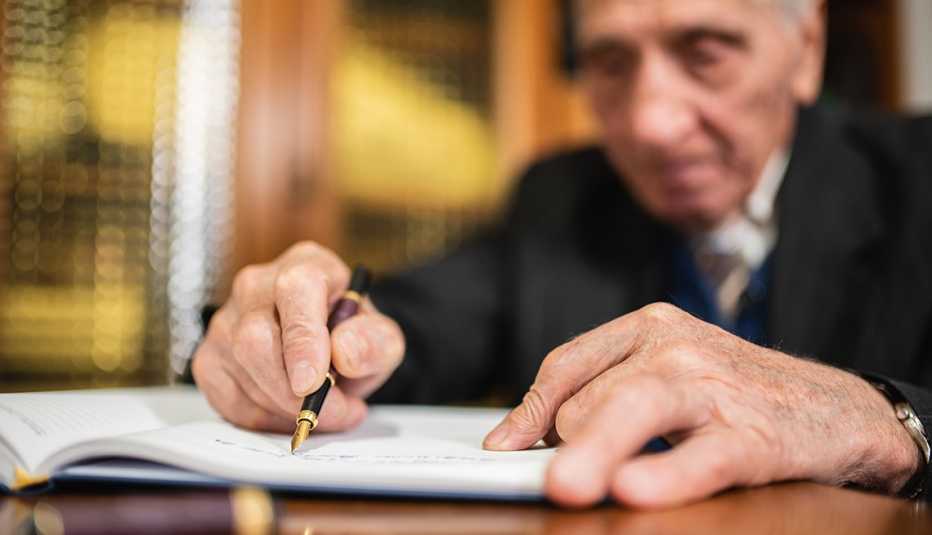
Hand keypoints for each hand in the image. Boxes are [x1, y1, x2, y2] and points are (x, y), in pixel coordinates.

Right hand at [192, 242, 404, 432]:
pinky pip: (227, 397)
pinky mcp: (210, 356)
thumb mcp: (383, 339)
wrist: (333, 350)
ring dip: (285, 407)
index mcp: (306, 266)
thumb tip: (344, 351)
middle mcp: (257, 286)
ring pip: (242, 370)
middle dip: (294, 390)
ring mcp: (226, 320)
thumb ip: (374, 342)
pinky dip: (264, 418)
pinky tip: (290, 413)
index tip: (314, 383)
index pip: (294, 291)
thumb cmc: (354, 337)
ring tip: (323, 412)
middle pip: (256, 337)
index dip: (302, 340)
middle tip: (335, 412)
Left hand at [483, 303, 919, 507]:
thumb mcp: (667, 374)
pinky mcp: (754, 435)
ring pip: (637, 411)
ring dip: (595, 451)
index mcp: (649, 326)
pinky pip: (701, 457)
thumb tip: (525, 440)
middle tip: (548, 482)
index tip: (503, 449)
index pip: (568, 364)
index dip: (529, 410)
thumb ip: (603, 392)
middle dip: (563, 444)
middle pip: (592, 396)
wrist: (836, 408)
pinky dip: (666, 475)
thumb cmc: (736, 393)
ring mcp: (714, 387)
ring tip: (567, 487)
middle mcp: (676, 347)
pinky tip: (634, 491)